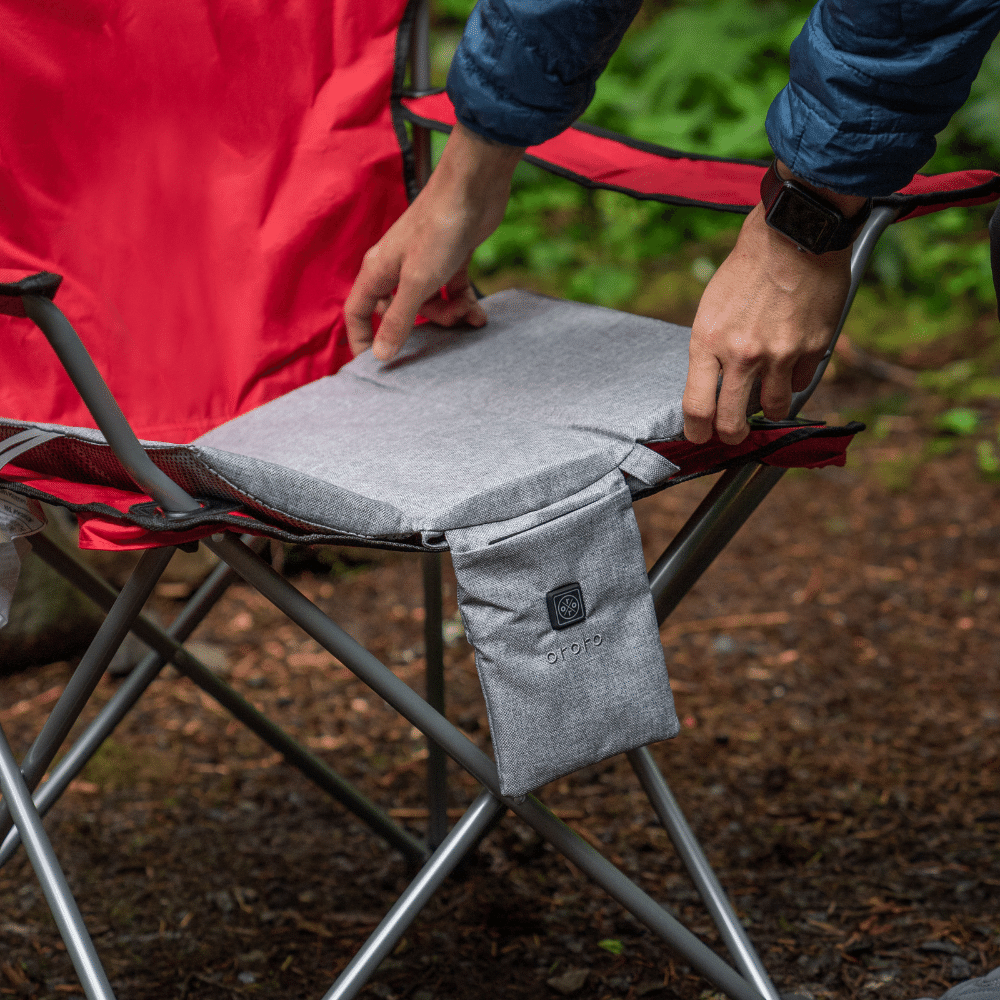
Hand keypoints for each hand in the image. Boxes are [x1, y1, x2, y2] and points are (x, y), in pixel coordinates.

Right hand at [345, 123, 523, 360]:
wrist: (473, 188)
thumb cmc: (439, 229)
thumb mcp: (417, 282)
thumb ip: (398, 320)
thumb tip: (379, 355)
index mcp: (377, 271)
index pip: (357, 313)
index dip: (363, 340)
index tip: (377, 364)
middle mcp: (396, 268)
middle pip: (396, 312)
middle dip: (420, 327)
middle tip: (441, 332)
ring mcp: (423, 263)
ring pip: (429, 305)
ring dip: (448, 316)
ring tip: (467, 314)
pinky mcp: (449, 258)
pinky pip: (451, 292)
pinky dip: (464, 303)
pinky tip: (479, 315)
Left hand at [683, 167, 863, 444]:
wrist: (793, 236)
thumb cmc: (747, 270)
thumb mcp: (711, 309)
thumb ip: (711, 351)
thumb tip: (713, 389)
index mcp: (708, 342)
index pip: (696, 406)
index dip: (697, 431)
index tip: (700, 436)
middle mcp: (742, 355)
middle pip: (733, 423)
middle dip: (732, 435)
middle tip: (734, 434)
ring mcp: (779, 354)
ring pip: (774, 409)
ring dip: (770, 406)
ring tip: (767, 390)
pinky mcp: (812, 349)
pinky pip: (801, 382)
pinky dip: (795, 377)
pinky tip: (792, 355)